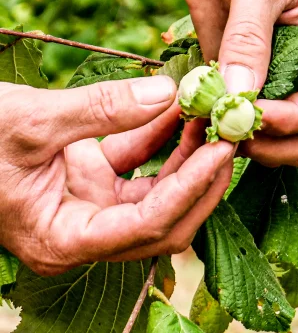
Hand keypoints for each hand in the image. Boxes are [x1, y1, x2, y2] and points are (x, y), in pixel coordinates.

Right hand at [0, 77, 233, 274]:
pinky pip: (139, 162)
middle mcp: (83, 230)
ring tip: (210, 112)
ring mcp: (90, 205)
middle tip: (230, 132)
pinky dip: (160, 135)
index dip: (191, 189)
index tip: (222, 149)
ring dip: (187, 152)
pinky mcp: (92, 178)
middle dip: (202, 177)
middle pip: (165, 218)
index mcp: (63, 240)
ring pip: (159, 189)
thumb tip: (168, 92)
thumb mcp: (32, 122)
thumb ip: (102, 109)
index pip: (148, 225)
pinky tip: (177, 104)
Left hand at [179, 0, 297, 166]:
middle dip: (269, 140)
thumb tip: (239, 98)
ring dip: (242, 137)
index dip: (290, 121)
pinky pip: (238, 109)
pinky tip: (192, 112)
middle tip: (225, 132)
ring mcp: (282, 70)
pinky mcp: (247, 68)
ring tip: (206, 121)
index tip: (247, 116)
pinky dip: (217, 120)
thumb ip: (251, 39)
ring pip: (273, 131)